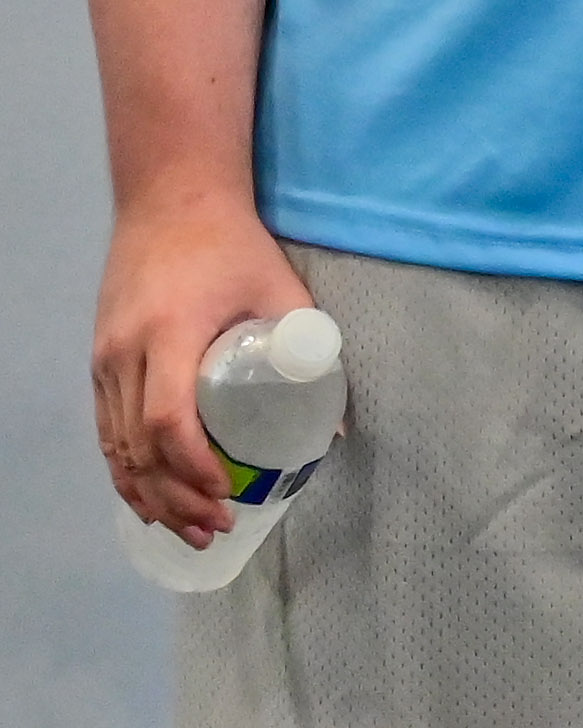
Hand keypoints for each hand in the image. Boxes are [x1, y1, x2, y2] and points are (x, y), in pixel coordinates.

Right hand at [93, 190, 313, 540]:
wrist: (170, 198)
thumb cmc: (232, 244)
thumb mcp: (280, 289)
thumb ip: (313, 348)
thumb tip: (338, 422)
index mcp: (169, 335)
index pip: (168, 420)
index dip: (193, 467)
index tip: (226, 494)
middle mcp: (125, 354)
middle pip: (137, 448)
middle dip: (175, 498)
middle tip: (216, 529)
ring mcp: (105, 360)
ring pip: (115, 447)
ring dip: (147, 495)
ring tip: (187, 529)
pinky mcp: (100, 361)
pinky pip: (106, 430)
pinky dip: (125, 470)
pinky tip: (148, 496)